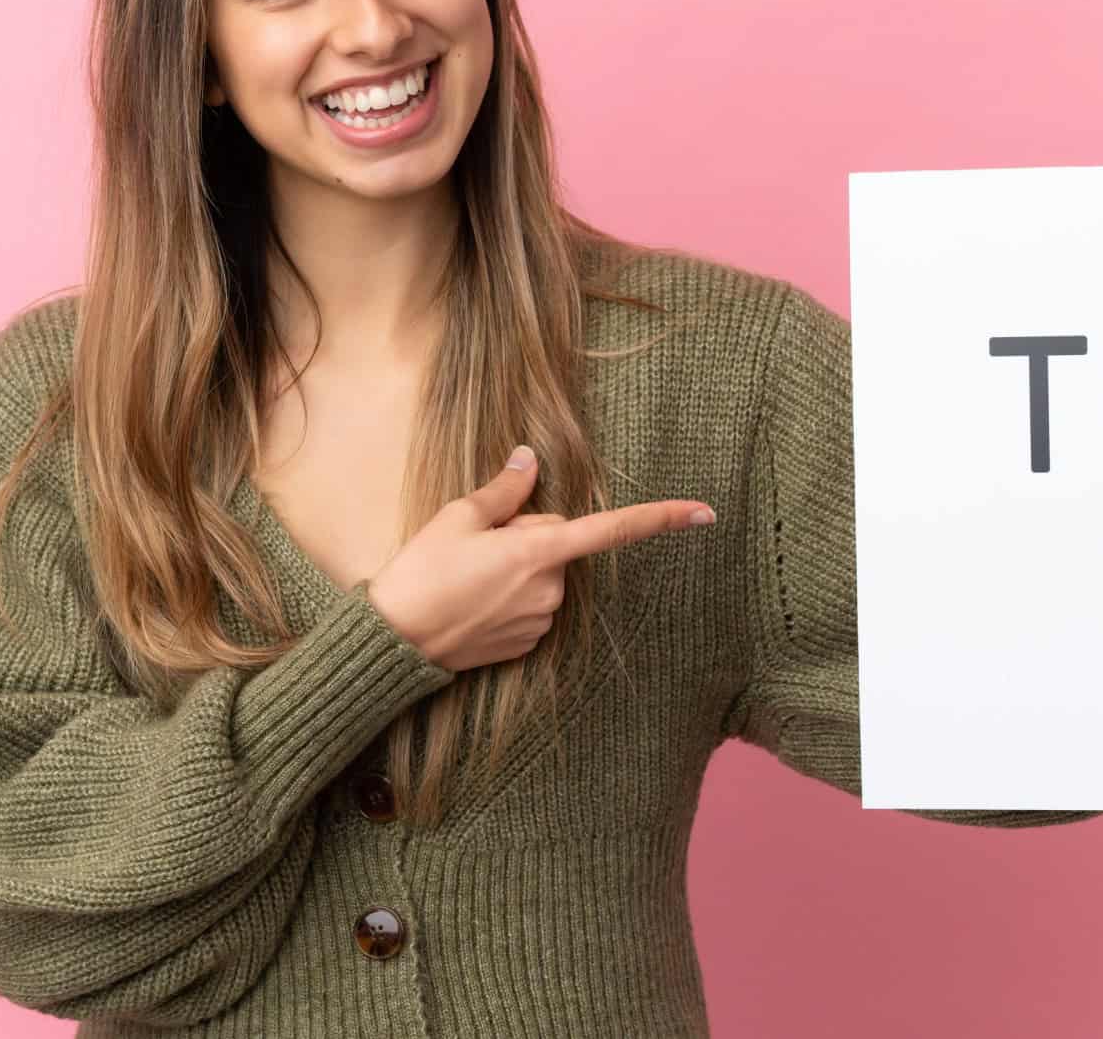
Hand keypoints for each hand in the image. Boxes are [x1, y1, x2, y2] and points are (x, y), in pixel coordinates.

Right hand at [364, 444, 715, 671]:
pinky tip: (474, 601)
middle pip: (558, 543)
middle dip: (527, 537)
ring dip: (517, 568)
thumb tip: (529, 458)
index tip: (704, 513)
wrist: (397, 639)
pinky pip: (533, 605)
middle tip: (476, 547)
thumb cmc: (422, 571)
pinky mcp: (529, 643)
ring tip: (467, 576)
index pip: (611, 529)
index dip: (661, 517)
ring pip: (545, 575)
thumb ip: (505, 489)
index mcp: (538, 552)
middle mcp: (550, 589)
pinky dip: (510, 597)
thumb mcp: (458, 517)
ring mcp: (541, 620)